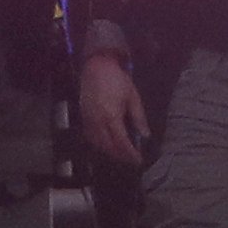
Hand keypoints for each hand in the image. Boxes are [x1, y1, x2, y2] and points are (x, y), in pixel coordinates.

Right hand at [78, 48, 151, 166]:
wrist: (97, 67)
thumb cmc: (117, 80)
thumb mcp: (133, 97)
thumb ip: (139, 118)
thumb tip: (145, 135)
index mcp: (111, 116)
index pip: (121, 142)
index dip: (130, 153)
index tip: (138, 160)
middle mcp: (97, 121)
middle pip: (108, 146)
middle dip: (120, 155)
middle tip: (131, 159)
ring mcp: (88, 120)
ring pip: (97, 144)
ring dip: (109, 151)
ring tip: (121, 153)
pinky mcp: (83, 117)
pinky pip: (89, 137)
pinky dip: (98, 144)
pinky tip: (107, 144)